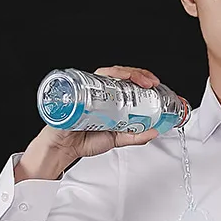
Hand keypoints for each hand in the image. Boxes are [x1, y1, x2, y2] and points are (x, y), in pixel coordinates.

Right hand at [40, 65, 162, 160]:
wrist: (64, 148)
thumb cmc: (86, 140)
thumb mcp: (118, 139)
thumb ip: (136, 136)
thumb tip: (154, 131)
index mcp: (113, 101)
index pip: (129, 84)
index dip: (144, 81)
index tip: (156, 86)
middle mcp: (102, 93)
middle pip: (122, 75)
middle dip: (139, 74)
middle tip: (150, 83)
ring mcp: (90, 89)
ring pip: (109, 72)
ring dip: (126, 73)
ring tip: (138, 80)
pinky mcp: (79, 89)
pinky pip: (92, 77)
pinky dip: (106, 75)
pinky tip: (117, 78)